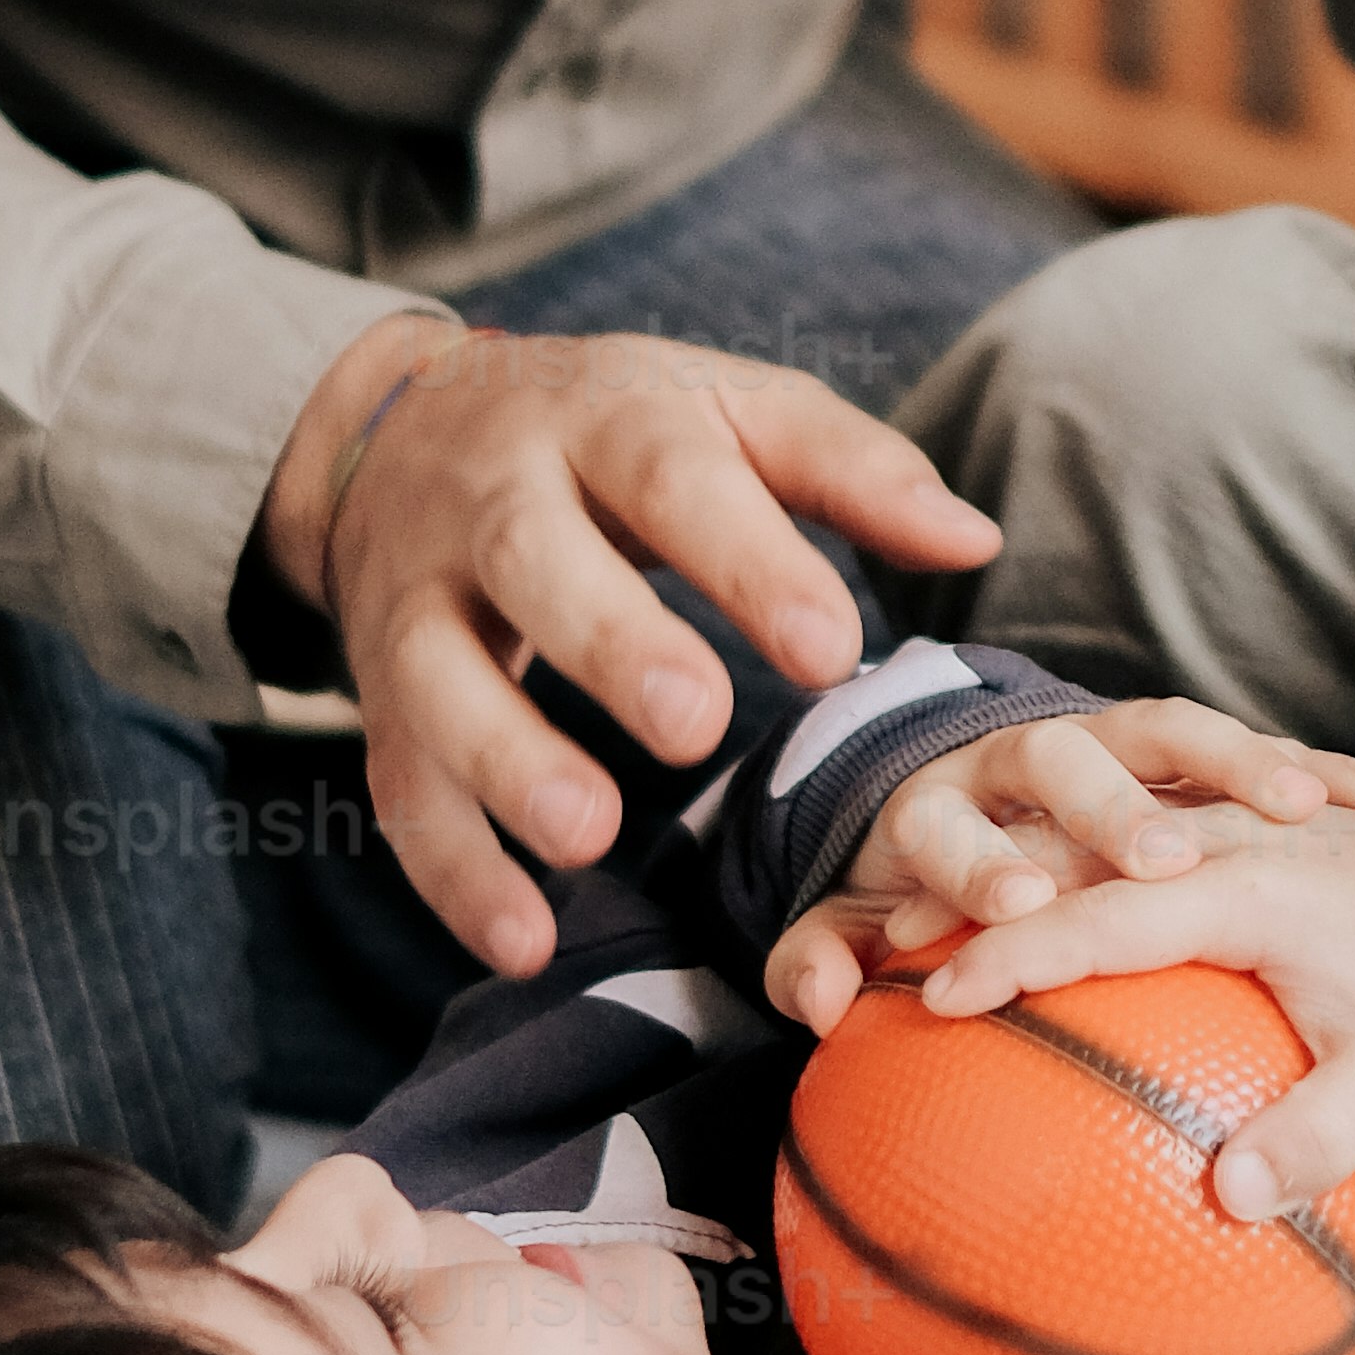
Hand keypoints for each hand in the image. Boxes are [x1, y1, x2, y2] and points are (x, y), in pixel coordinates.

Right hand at [255, 317, 1003, 977]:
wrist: (398, 430)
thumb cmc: (613, 432)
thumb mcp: (724, 411)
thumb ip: (846, 469)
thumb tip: (974, 540)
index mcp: (602, 417)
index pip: (672, 473)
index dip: (747, 560)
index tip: (830, 647)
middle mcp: (494, 499)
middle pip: (532, 557)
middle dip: (609, 642)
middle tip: (695, 725)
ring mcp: (420, 599)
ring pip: (436, 679)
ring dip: (507, 760)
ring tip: (592, 833)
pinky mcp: (381, 696)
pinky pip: (401, 786)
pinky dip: (453, 873)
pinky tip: (525, 943)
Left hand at [761, 697, 1354, 1039]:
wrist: (948, 831)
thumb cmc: (911, 902)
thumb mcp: (853, 932)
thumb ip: (814, 964)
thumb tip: (819, 1005)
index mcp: (947, 794)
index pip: (952, 821)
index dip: (976, 864)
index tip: (1012, 912)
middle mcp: (1033, 758)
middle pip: (1081, 752)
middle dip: (1119, 798)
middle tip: (1165, 856)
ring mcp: (1118, 751)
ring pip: (1181, 733)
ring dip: (1238, 756)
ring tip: (1306, 792)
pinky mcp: (1182, 762)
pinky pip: (1250, 753)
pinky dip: (1302, 760)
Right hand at [895, 807, 1354, 1220]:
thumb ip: (1317, 1138)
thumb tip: (1229, 1200)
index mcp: (1261, 887)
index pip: (1112, 912)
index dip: (1022, 948)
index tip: (943, 990)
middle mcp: (1234, 840)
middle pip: (1075, 854)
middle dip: (976, 891)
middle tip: (885, 946)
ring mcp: (1231, 832)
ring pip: (1089, 840)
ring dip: (1006, 876)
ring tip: (920, 926)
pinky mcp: (1238, 842)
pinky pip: (1126, 850)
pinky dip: (1059, 879)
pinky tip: (1008, 925)